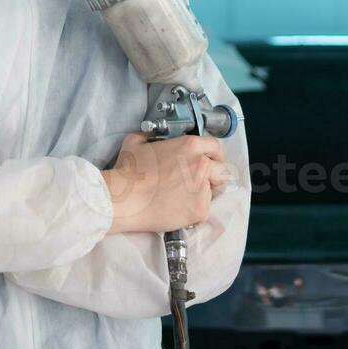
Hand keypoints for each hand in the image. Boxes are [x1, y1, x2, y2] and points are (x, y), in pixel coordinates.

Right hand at [103, 132, 230, 233]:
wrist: (125, 199)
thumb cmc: (129, 172)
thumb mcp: (136, 142)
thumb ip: (148, 137)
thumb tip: (149, 137)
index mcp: (190, 146)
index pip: (215, 146)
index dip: (214, 154)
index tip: (211, 161)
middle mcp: (201, 165)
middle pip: (222, 170)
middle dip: (214, 176)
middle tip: (200, 182)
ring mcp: (202, 188)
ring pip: (213, 192)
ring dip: (204, 194)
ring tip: (185, 198)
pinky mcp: (200, 210)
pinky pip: (204, 211)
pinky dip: (194, 212)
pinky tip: (178, 210)